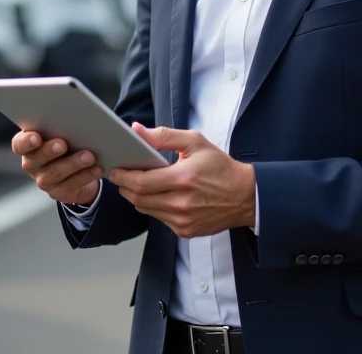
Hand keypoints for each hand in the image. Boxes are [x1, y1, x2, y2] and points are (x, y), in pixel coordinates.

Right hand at [12, 130, 102, 205]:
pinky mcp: (58, 192)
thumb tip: (73, 118)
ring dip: (73, 163)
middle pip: (36, 159)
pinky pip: (72, 184)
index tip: (36, 137)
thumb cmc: (66, 141)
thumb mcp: (60, 132)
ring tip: (89, 156)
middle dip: (50, 151)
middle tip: (63, 143)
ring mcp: (44, 180)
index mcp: (28, 145)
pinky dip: (86, 175)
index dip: (26, 141)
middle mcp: (32, 164)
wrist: (75, 168)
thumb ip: (60, 126)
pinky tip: (97, 168)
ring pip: (56, 173)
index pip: (19, 144)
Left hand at [108, 123, 255, 238]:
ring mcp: (182, 220)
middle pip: (138, 198)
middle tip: (121, 176)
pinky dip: (153, 207)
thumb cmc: (220, 167)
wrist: (245, 196)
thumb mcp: (195, 142)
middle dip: (124, 187)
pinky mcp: (185, 231)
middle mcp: (181, 203)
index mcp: (182, 178)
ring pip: (145, 209)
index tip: (115, 169)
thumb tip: (137, 131)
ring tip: (138, 184)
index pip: (140, 182)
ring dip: (137, 197)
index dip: (122, 177)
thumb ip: (163, 136)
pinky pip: (158, 218)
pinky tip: (158, 196)